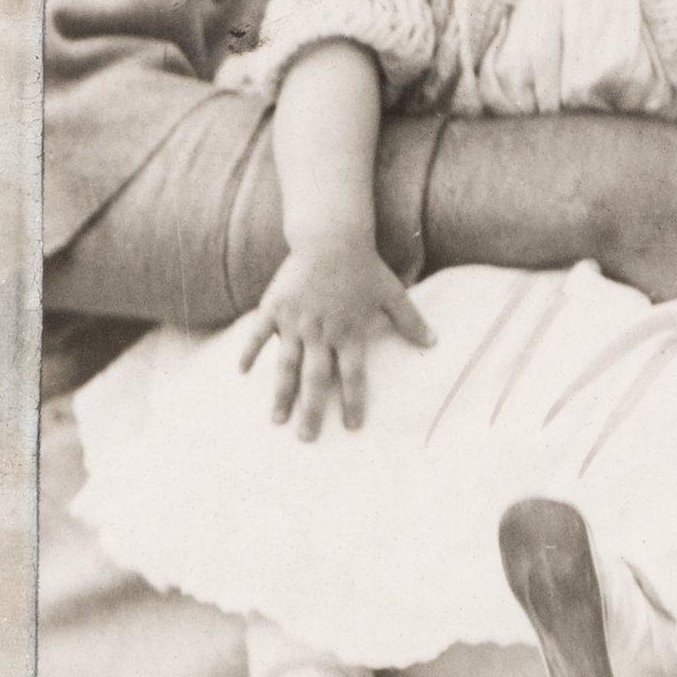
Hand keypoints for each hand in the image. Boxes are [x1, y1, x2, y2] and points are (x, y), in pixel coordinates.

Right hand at [232, 233, 433, 439]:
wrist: (331, 238)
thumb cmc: (364, 267)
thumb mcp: (392, 293)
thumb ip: (410, 321)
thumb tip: (434, 342)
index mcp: (349, 333)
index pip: (352, 375)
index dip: (353, 401)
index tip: (352, 426)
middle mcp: (321, 333)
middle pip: (316, 380)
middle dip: (311, 411)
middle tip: (307, 438)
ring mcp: (295, 322)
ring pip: (287, 366)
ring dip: (281, 394)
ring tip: (276, 420)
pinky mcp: (275, 308)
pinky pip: (259, 334)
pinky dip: (250, 352)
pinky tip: (242, 372)